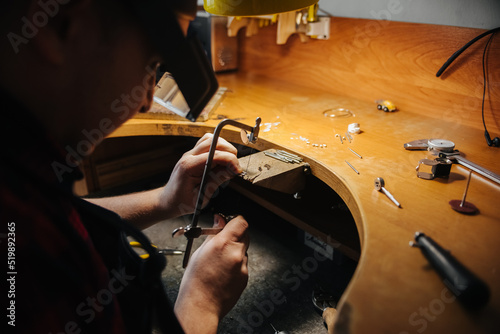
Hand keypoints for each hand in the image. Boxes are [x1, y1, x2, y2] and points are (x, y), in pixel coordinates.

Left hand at [160, 133, 242, 217]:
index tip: (237, 170)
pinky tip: (220, 160)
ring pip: (211, 138)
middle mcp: (188, 156)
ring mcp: (190, 153)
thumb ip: (216, 181)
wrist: (168, 200)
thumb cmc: (181, 202)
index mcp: (188, 166)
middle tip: (234, 168)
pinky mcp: (193, 154)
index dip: (230, 160)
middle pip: (214, 141)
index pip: (214, 155)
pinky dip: (218, 148)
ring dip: (224, 148)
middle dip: (229, 153)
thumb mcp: (201, 197)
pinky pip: (207, 143)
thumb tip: (232, 170)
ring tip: (228, 163)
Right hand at [174, 214, 249, 332]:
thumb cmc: (195, 283)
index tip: (229, 223)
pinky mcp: (245, 277)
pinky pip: (243, 264)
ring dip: (235, 251)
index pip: (240, 222)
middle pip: (245, 234)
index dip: (235, 221)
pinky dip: (235, 264)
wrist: (201, 306)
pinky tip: (223, 272)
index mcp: (223, 244)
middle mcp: (236, 254)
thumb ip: (213, 235)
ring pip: (244, 250)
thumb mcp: (199, 252)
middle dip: (235, 235)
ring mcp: (243, 266)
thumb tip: (219, 222)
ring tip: (219, 262)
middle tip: (223, 241)